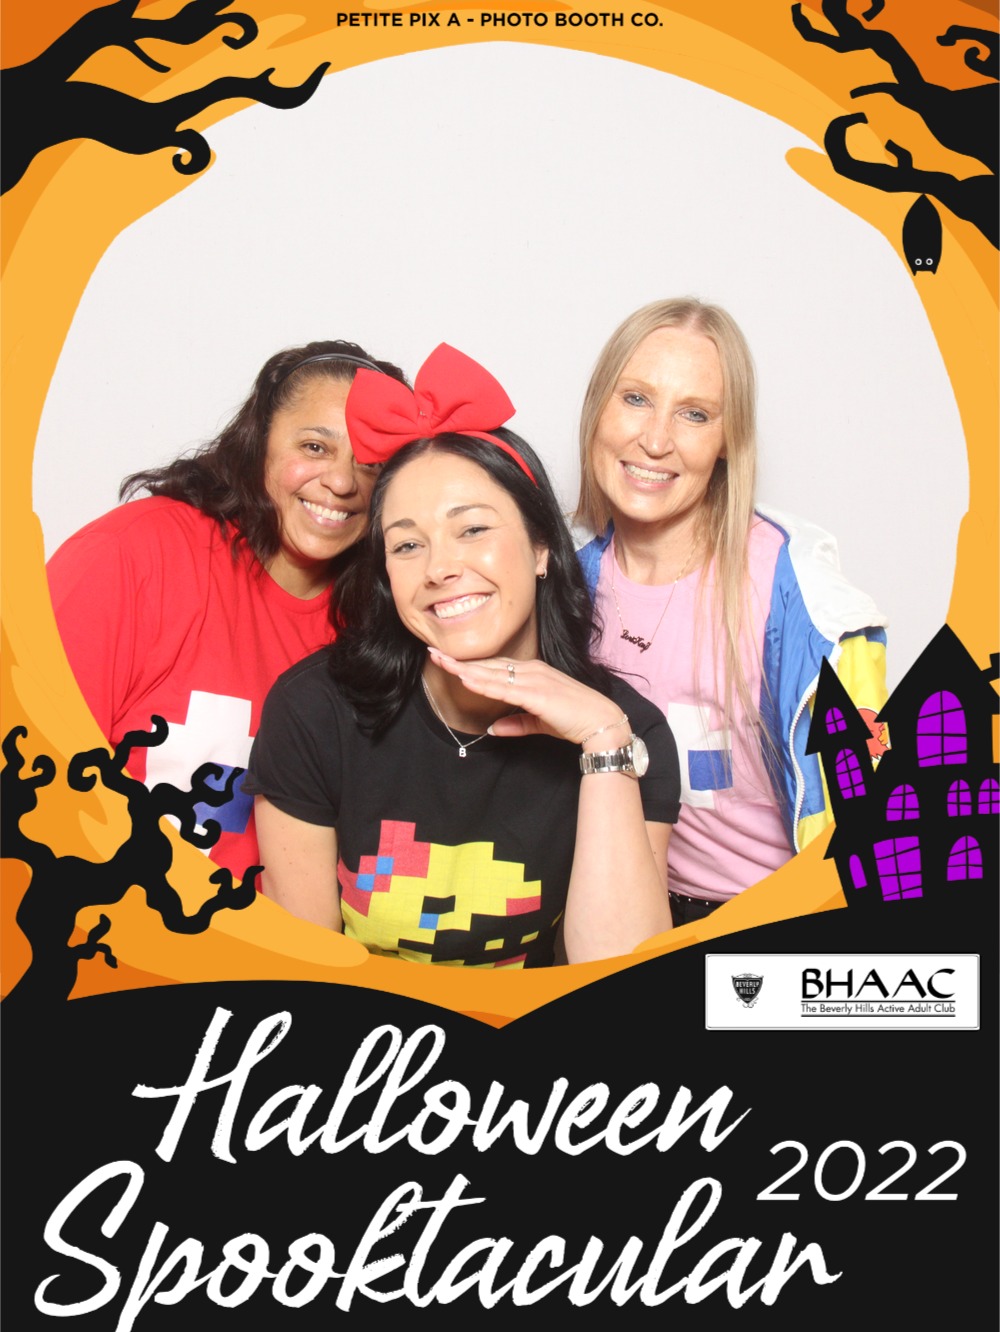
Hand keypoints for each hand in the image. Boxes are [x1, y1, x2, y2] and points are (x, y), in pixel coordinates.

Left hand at [427, 648, 628, 747]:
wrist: (601, 723)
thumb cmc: (575, 720)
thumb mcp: (539, 723)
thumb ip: (516, 724)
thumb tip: (493, 729)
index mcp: (532, 673)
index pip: (494, 667)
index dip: (469, 664)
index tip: (447, 660)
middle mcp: (532, 670)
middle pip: (488, 665)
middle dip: (459, 660)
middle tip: (433, 653)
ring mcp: (534, 680)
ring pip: (492, 673)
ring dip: (464, 668)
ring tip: (441, 661)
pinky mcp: (537, 694)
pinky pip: (504, 688)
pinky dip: (484, 683)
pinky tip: (466, 679)